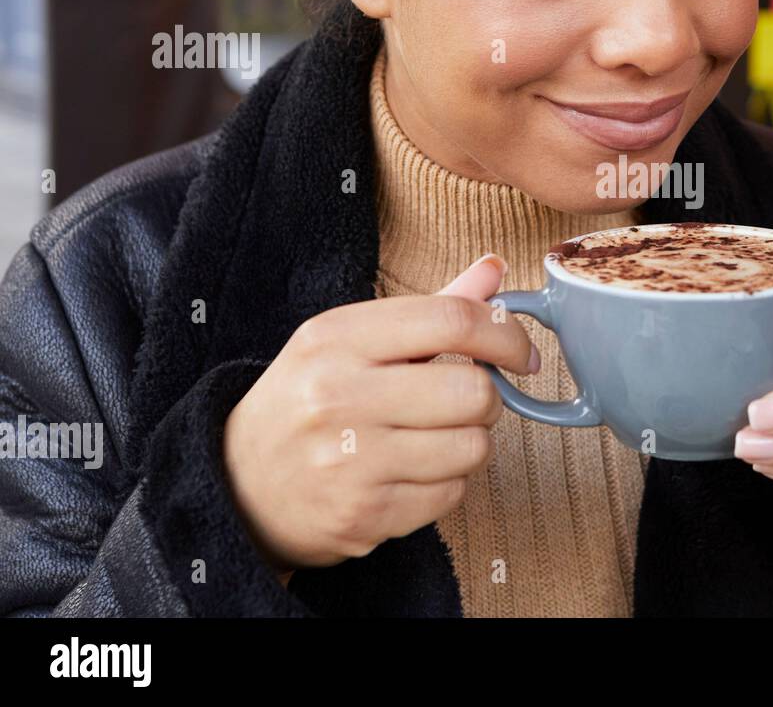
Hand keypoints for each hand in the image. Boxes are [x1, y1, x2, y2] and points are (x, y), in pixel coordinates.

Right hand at [222, 254, 536, 573]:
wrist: (239, 485)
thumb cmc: (309, 401)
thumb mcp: (352, 340)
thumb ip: (432, 307)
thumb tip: (495, 269)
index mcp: (336, 336)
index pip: (451, 320)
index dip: (506, 335)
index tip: (522, 354)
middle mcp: (337, 395)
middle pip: (473, 390)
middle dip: (489, 398)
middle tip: (469, 403)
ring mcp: (348, 460)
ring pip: (472, 447)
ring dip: (470, 444)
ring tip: (434, 439)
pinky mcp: (362, 515)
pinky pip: (452, 495)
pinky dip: (447, 485)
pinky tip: (412, 474)